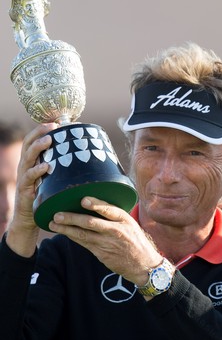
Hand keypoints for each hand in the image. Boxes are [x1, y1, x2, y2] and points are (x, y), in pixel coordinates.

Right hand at [7, 123, 57, 256]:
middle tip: (53, 126)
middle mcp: (25, 165)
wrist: (29, 218)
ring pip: (27, 157)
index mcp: (31, 161)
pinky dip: (37, 170)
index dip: (41, 129)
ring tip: (49, 140)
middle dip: (40, 132)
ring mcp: (23, 177)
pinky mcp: (25, 189)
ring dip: (38, 147)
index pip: (33, 139)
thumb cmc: (43, 195)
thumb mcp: (50, 177)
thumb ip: (58, 166)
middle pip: (28, 143)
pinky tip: (46, 166)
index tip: (55, 121)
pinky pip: (29, 177)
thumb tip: (80, 156)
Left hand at [49, 196, 162, 285]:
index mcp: (124, 219)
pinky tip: (64, 232)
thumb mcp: (130, 223)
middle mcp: (116, 230)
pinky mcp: (102, 254)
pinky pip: (84, 243)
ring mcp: (108, 243)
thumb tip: (94, 203)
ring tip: (54, 223)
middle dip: (72, 218)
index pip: (109, 210)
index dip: (96, 205)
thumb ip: (114, 215)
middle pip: (91, 223)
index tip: (83, 200)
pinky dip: (73, 237)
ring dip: (67, 229)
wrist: (143, 264)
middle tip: (58, 214)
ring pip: (84, 235)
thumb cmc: (135, 239)